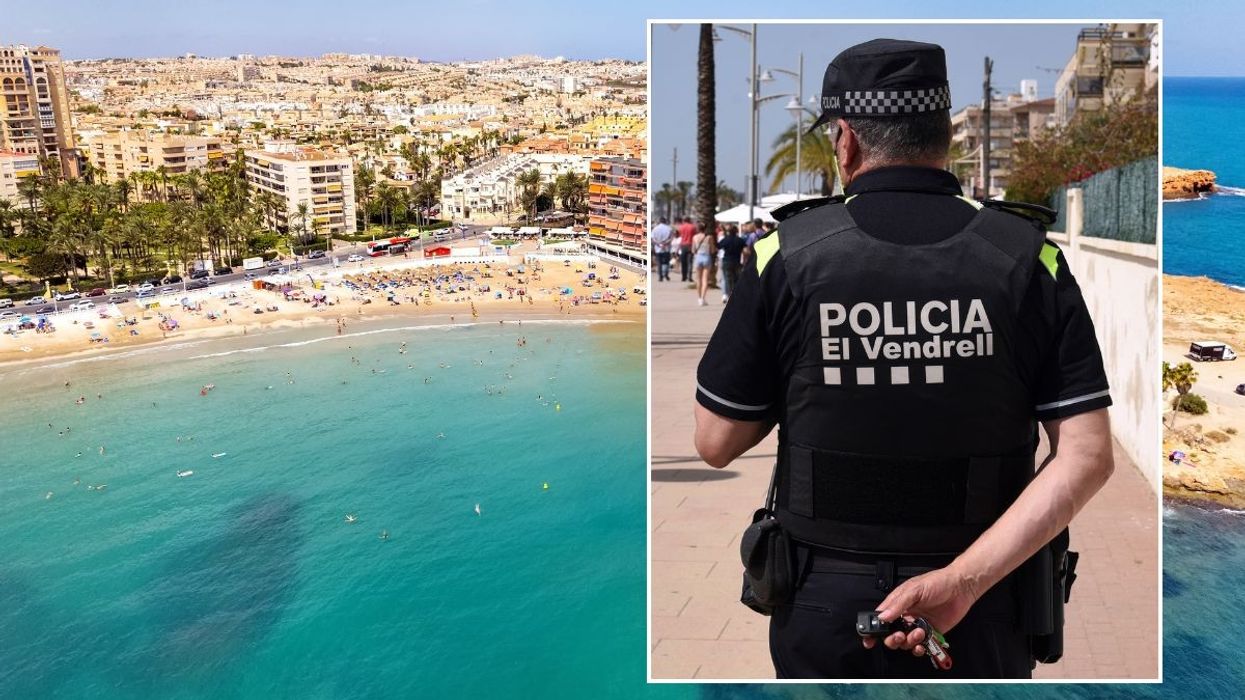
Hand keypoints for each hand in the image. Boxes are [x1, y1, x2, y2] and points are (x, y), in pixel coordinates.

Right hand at [860, 565, 981, 655]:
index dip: (872, 630)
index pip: (880, 619)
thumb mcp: (914, 590)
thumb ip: (898, 604)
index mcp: (897, 604)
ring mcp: (917, 625)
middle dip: (892, 639)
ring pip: (905, 642)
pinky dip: (918, 648)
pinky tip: (922, 644)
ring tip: (919, 632)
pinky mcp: (930, 633)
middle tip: (900, 635)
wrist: (960, 588)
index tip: (869, 639)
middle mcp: (906, 616)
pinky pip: (920, 646)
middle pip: (890, 635)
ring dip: (909, 641)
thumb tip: (882, 617)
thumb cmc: (937, 583)